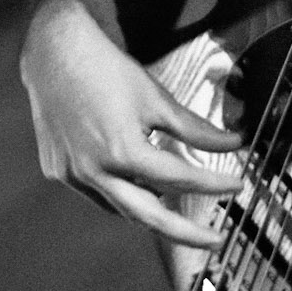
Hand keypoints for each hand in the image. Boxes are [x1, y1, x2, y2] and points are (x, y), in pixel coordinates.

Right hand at [20, 0, 245, 247]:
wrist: (55, 50)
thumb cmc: (107, 69)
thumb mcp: (156, 98)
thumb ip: (195, 128)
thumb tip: (234, 144)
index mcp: (122, 152)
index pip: (180, 180)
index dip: (213, 184)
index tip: (236, 186)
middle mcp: (94, 170)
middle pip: (149, 217)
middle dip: (186, 233)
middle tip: (214, 240)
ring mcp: (73, 174)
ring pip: (121, 208)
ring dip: (151, 212)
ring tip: (177, 209)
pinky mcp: (59, 170)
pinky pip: (97, 194)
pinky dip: (121, 194)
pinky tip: (137, 185)